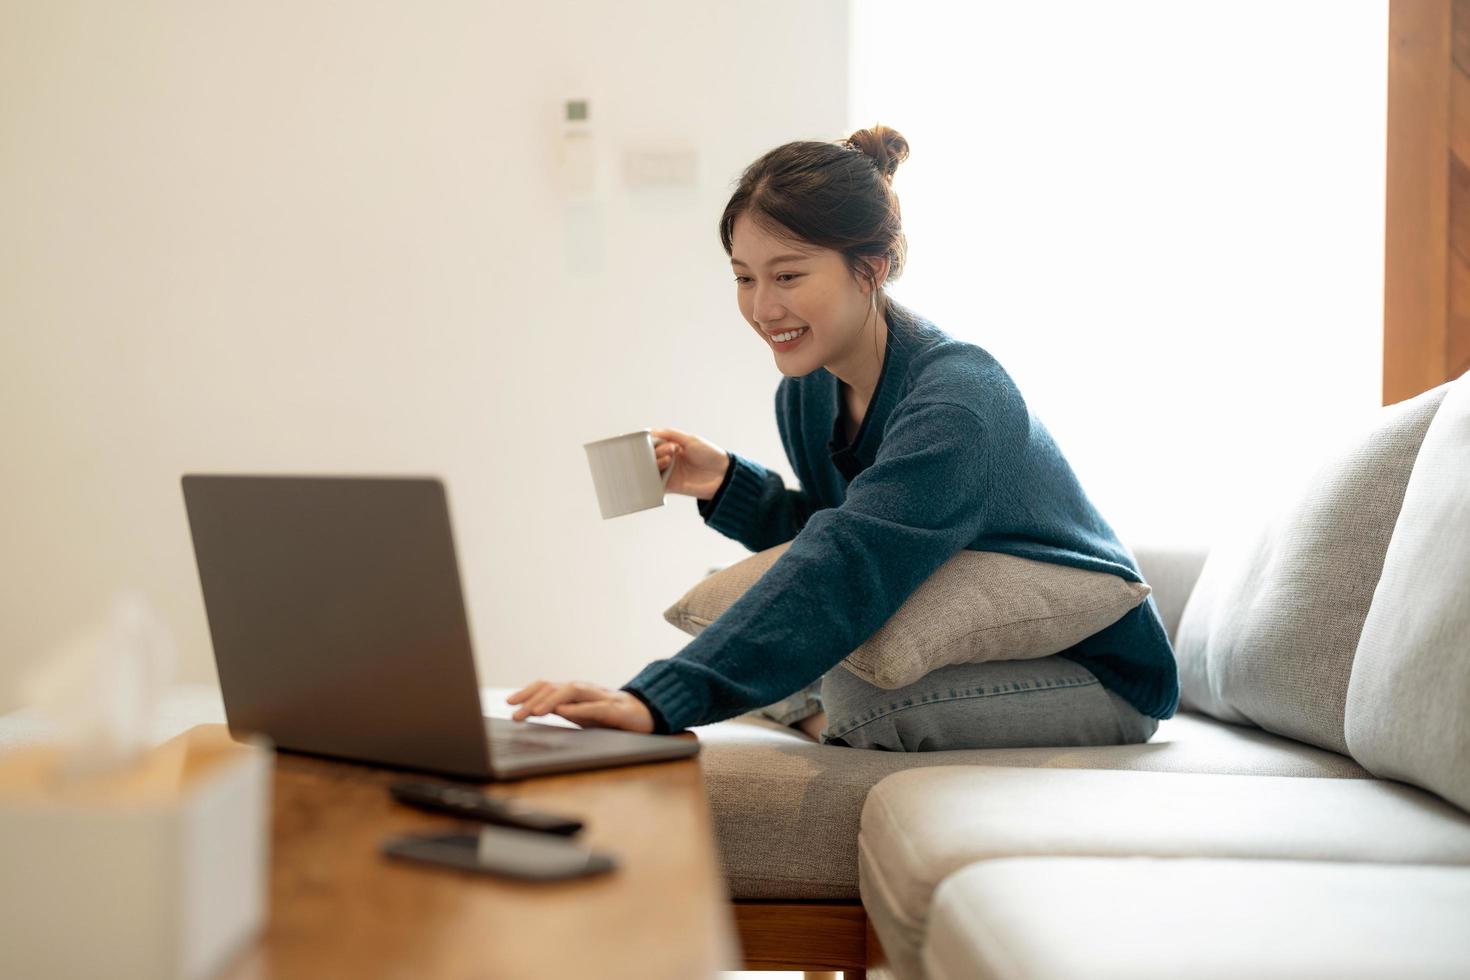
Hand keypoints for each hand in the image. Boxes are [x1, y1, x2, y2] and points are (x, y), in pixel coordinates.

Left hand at [505, 680, 654, 733]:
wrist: (644, 715)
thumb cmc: (609, 716)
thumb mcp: (581, 714)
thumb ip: (562, 710)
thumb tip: (537, 709)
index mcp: (575, 692)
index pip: (547, 686)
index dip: (527, 692)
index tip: (508, 703)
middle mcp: (585, 690)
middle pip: (555, 686)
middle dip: (532, 699)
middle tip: (515, 715)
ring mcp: (601, 697)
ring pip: (573, 691)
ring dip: (552, 700)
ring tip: (535, 712)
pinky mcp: (616, 710)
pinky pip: (596, 707)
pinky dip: (579, 708)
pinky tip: (565, 712)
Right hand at [651, 427, 729, 500]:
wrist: (722, 474)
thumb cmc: (710, 455)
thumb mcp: (690, 439)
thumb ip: (670, 434)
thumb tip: (652, 431)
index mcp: (673, 448)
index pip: (655, 444)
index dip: (652, 442)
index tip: (652, 439)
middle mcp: (670, 461)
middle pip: (652, 456)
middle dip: (657, 451)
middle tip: (670, 450)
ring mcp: (670, 473)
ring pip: (652, 468)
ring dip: (656, 462)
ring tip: (668, 459)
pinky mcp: (671, 486)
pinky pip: (655, 484)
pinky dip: (652, 479)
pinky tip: (656, 472)